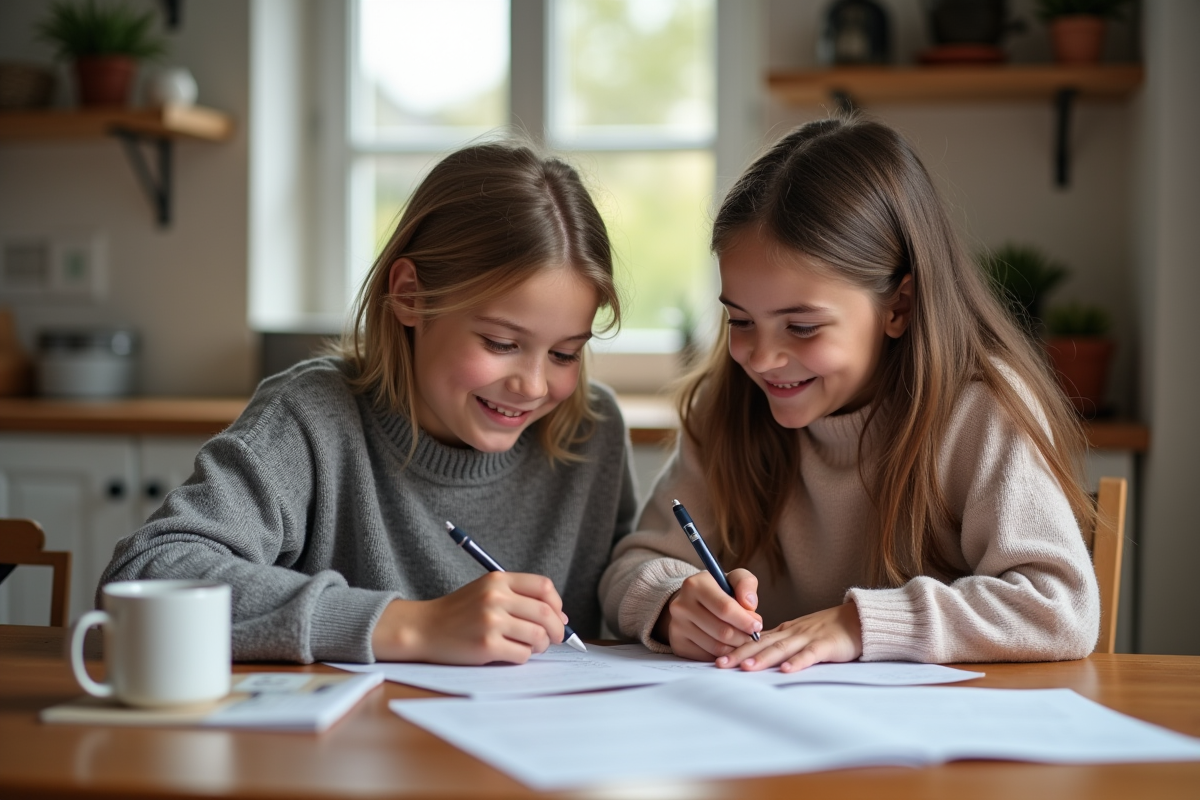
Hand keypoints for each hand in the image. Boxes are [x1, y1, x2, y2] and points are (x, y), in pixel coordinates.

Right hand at [370, 571, 568, 664]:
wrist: (424, 628)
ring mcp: (491, 622)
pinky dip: (523, 657)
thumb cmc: (460, 612)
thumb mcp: (487, 591)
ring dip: (541, 646)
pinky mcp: (486, 646)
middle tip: (555, 639)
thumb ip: (519, 597)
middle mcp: (495, 597)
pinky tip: (511, 653)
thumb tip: (560, 617)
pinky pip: (522, 654)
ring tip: (531, 646)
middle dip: (557, 630)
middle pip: (546, 613)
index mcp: (498, 580)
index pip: (544, 587)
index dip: (557, 603)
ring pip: (537, 636)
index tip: (558, 616)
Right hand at [654, 568, 762, 660]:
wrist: (690, 602)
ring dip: (735, 648)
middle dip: (744, 637)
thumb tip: (750, 605)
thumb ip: (745, 584)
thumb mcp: (732, 578)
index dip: (745, 620)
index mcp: (694, 585)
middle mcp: (681, 606)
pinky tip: (728, 646)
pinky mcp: (677, 644)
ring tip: (742, 640)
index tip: (757, 626)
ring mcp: (677, 627)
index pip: (725, 608)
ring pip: (716, 647)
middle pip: (722, 631)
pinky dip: (723, 655)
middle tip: (752, 636)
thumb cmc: (717, 590)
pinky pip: (707, 657)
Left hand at [716, 601, 862, 672]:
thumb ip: (781, 644)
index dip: (736, 649)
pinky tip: (786, 671)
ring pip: (781, 648)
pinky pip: (810, 654)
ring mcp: (808, 638)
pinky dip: (798, 662)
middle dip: (740, 654)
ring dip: (763, 658)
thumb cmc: (828, 630)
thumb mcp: (800, 634)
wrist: (858, 620)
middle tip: (720, 665)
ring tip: (745, 668)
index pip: (756, 641)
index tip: (717, 660)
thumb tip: (757, 656)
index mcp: (785, 631)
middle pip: (762, 644)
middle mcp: (792, 633)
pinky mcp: (826, 646)